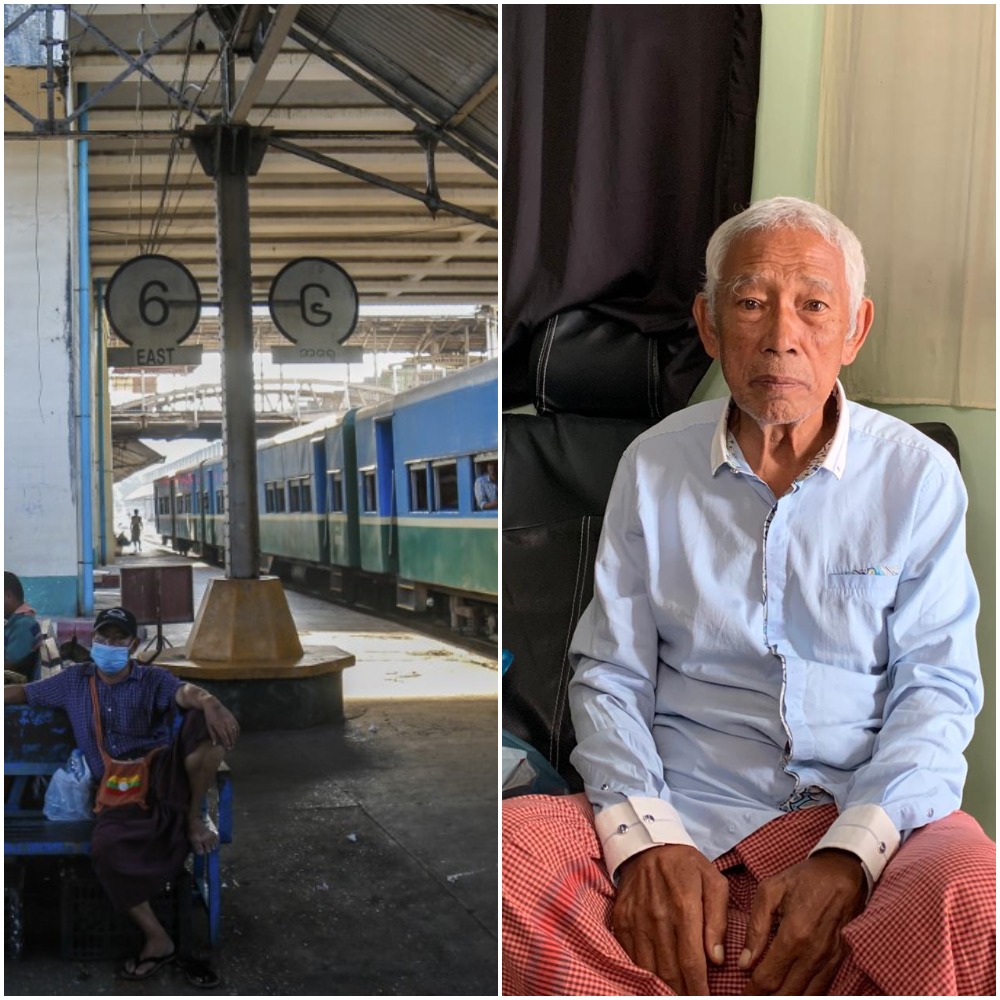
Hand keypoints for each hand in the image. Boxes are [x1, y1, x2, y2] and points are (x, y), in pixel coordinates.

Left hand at [203, 697, 239, 750]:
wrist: (213, 704)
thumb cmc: (209, 717)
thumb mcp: (209, 726)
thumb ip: (213, 736)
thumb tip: (215, 745)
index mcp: (219, 726)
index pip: (225, 738)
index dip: (227, 744)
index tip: (228, 749)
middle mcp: (226, 723)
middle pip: (231, 735)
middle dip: (232, 742)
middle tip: (231, 748)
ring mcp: (230, 720)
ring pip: (235, 731)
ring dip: (235, 738)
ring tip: (234, 743)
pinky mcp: (232, 717)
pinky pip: (237, 726)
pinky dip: (237, 731)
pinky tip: (236, 735)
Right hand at [613, 843, 728, 994]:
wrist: (647, 843)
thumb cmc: (686, 865)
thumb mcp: (713, 882)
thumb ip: (718, 920)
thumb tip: (716, 958)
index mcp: (684, 907)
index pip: (691, 961)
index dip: (698, 988)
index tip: (704, 999)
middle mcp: (657, 916)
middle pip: (669, 970)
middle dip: (682, 991)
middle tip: (691, 997)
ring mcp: (636, 918)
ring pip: (648, 967)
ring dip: (662, 986)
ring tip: (674, 992)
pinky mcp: (621, 919)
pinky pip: (630, 955)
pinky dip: (641, 971)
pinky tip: (653, 979)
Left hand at [741, 850, 865, 994]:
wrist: (842, 873)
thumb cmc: (803, 878)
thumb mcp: (770, 891)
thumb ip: (756, 927)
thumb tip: (745, 961)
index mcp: (794, 935)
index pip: (769, 978)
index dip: (751, 991)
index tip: (740, 994)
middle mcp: (814, 953)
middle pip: (787, 993)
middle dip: (765, 998)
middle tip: (749, 997)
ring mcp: (829, 959)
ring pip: (806, 996)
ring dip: (785, 998)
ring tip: (768, 996)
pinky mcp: (839, 960)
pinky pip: (822, 989)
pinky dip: (805, 995)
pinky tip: (791, 992)